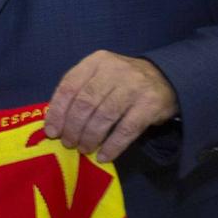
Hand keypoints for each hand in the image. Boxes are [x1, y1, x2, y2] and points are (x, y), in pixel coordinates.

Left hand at [44, 51, 179, 162]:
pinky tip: (104, 156)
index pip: (69, 86)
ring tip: (84, 149)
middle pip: (85, 103)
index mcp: (96, 61)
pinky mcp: (150, 104)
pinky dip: (112, 146)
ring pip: (104, 116)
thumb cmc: (121, 82)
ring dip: (90, 137)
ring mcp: (134, 86)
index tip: (52, 132)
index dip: (58, 112)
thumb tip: (55, 123)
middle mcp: (114, 70)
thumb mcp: (99, 76)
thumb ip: (78, 92)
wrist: (165, 78)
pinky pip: (126, 129)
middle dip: (73, 128)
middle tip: (69, 143)